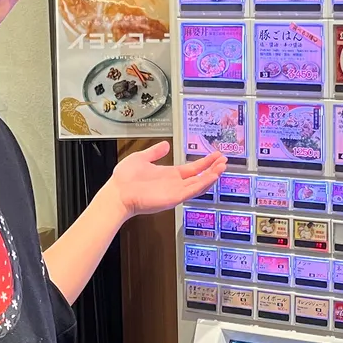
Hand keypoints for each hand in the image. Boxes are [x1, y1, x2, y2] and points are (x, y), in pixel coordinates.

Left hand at [107, 142, 226, 217]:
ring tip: (223, 166)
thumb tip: (165, 145)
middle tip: (224, 160)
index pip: (192, 169)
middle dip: (212, 168)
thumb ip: (155, 152)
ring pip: (199, 184)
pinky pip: (192, 190)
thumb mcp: (142, 158)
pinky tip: (212, 176)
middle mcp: (175, 184)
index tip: (215, 155)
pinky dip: (204, 184)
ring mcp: (175, 191)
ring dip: (212, 175)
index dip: (205, 162)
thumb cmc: (125, 179)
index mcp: (169, 175)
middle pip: (199, 176)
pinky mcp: (174, 198)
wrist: (117, 193)